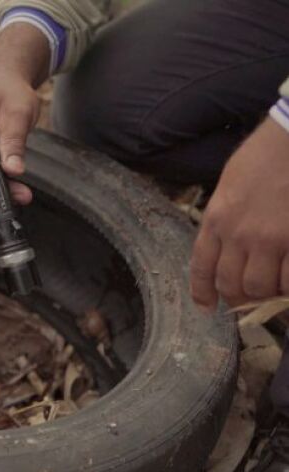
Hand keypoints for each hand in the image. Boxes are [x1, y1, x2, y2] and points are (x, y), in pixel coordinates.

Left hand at [190, 117, 288, 308]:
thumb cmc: (265, 155)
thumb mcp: (229, 185)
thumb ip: (225, 217)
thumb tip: (227, 246)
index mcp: (216, 218)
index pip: (201, 266)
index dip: (203, 292)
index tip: (207, 307)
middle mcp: (237, 233)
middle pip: (230, 283)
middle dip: (238, 296)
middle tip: (250, 297)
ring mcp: (268, 238)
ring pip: (259, 286)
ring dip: (267, 292)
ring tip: (275, 286)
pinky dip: (288, 285)